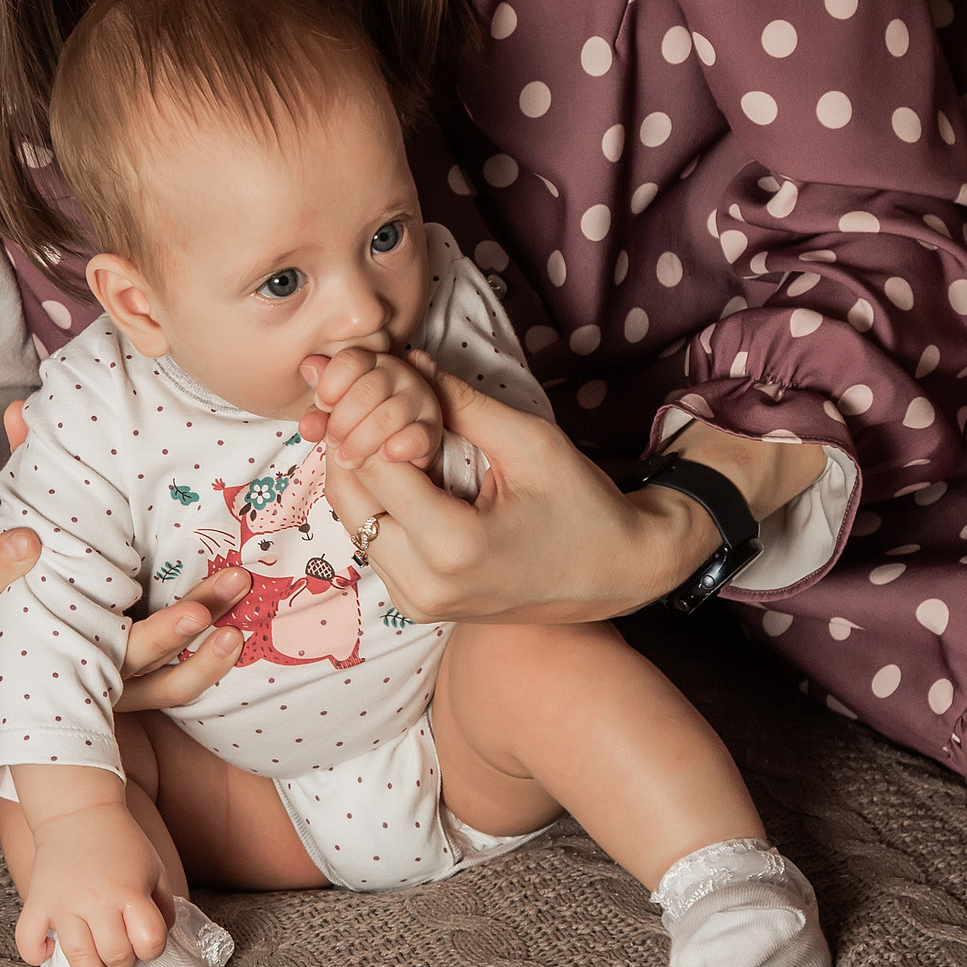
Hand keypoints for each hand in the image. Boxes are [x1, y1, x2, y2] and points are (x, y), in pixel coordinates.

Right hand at [0, 394, 249, 712]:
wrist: (64, 656)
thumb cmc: (54, 573)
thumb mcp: (39, 523)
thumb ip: (32, 469)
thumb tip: (21, 409)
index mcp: (12, 596)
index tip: (26, 540)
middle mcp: (51, 643)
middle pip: (90, 642)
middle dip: (155, 631)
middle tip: (198, 608)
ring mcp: (91, 673)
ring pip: (141, 666)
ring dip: (189, 637)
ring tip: (234, 592)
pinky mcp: (128, 694)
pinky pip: (167, 692)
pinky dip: (202, 668)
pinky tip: (233, 636)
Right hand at [14, 801, 174, 966]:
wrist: (78, 812)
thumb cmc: (121, 842)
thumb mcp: (154, 868)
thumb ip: (163, 906)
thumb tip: (157, 939)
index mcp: (129, 891)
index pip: (150, 941)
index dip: (153, 948)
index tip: (146, 942)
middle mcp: (96, 899)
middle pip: (115, 955)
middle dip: (123, 963)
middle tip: (120, 957)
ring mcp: (63, 902)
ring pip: (77, 958)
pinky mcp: (37, 901)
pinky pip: (28, 940)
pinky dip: (36, 954)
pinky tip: (49, 952)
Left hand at [299, 347, 442, 468]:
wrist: (396, 459)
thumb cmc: (359, 429)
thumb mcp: (334, 416)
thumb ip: (320, 403)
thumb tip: (307, 369)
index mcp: (369, 363)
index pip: (351, 360)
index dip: (331, 385)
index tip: (322, 406)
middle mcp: (397, 374)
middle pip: (367, 390)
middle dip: (343, 421)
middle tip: (333, 443)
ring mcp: (419, 400)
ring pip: (388, 415)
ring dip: (362, 442)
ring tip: (348, 460)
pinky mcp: (432, 429)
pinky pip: (416, 436)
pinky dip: (397, 449)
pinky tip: (383, 456)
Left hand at [319, 371, 708, 625]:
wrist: (618, 574)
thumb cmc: (585, 507)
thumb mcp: (528, 442)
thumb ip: (459, 401)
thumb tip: (405, 360)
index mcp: (451, 546)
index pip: (373, 462)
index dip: (372, 412)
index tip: (389, 380)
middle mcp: (422, 585)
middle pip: (348, 493)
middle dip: (354, 437)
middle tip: (377, 399)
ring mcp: (416, 602)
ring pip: (352, 518)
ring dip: (362, 469)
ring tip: (394, 432)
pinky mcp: (417, 606)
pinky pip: (372, 542)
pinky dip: (378, 500)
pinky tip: (406, 471)